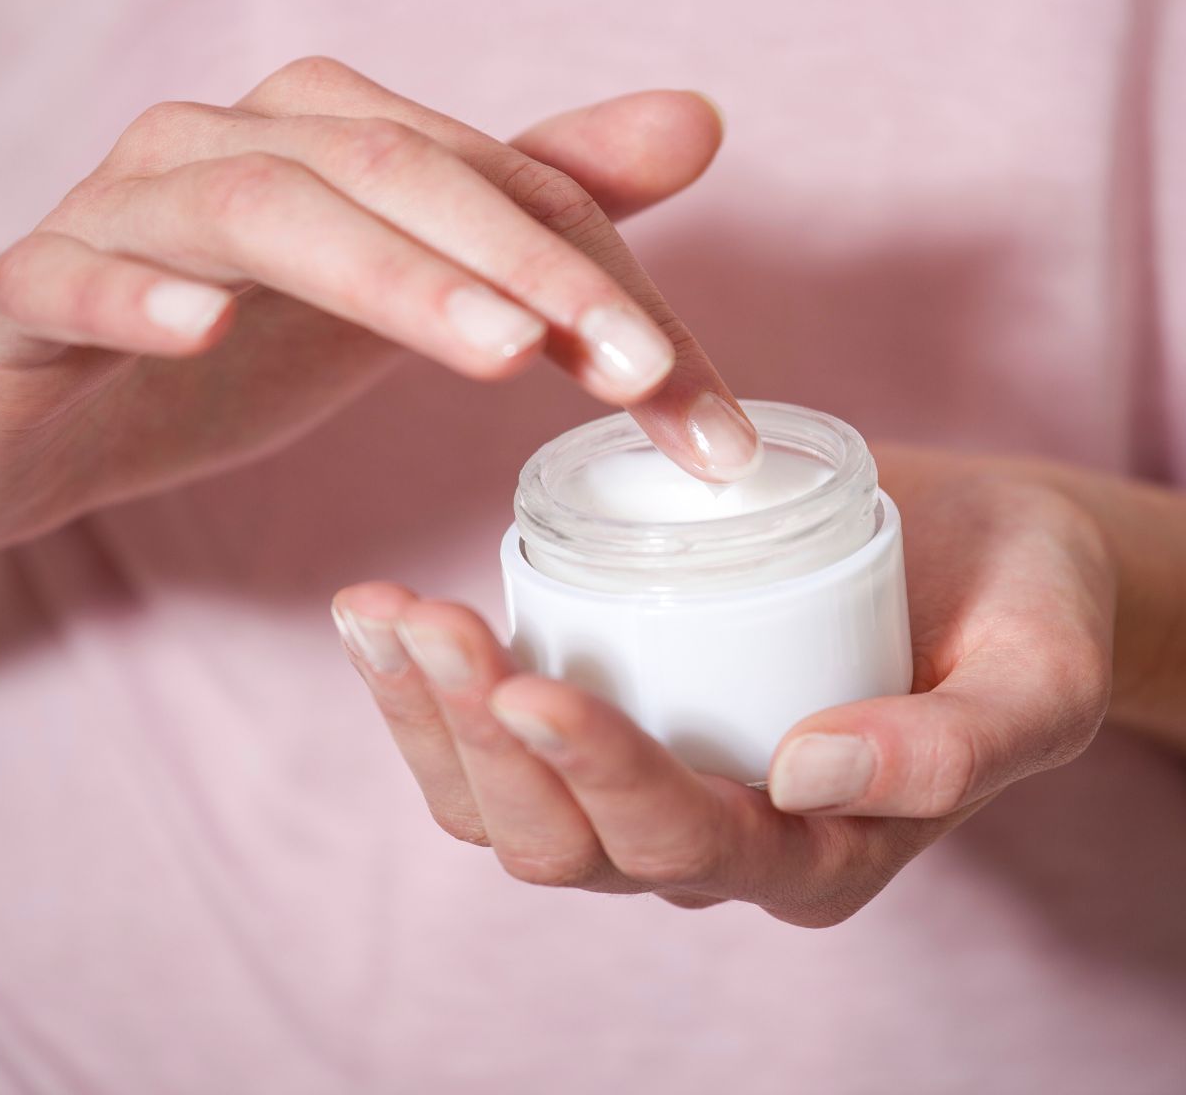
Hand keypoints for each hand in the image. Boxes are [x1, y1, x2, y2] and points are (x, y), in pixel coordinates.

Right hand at [0, 57, 755, 547]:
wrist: (51, 411)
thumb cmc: (240, 345)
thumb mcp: (411, 288)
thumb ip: (536, 215)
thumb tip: (696, 123)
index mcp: (339, 143)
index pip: (504, 189)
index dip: (610, 286)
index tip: (698, 409)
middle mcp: (239, 145)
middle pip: (402, 174)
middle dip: (531, 269)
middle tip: (638, 371)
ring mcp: (130, 211)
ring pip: (263, 207)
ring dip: (387, 273)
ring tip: (500, 347)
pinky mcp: (33, 291)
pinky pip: (72, 275)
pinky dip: (135, 292)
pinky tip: (203, 330)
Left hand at [332, 448, 1115, 923]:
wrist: (983, 558)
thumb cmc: (1021, 615)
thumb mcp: (1034, 680)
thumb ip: (954, 747)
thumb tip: (809, 767)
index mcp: (811, 851)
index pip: (685, 843)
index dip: (604, 777)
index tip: (536, 683)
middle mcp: (712, 839)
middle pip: (562, 843)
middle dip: (483, 739)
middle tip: (427, 620)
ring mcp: (649, 779)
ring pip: (501, 804)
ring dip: (425, 716)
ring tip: (376, 612)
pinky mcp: (615, 710)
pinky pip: (493, 739)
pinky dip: (427, 687)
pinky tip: (382, 617)